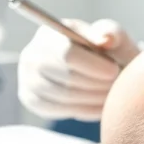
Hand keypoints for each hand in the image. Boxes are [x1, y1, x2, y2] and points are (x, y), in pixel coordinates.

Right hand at [17, 19, 141, 121]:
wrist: (93, 69)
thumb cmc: (103, 50)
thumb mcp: (111, 36)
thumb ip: (112, 32)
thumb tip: (106, 39)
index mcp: (49, 33)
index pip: (67, 53)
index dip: (93, 65)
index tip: (114, 71)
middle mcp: (32, 54)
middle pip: (65, 77)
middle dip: (96, 83)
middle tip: (115, 86)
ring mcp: (28, 79)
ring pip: (64, 96)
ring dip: (93, 98)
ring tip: (111, 95)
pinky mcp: (31, 100)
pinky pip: (59, 110)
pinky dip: (84, 110)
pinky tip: (101, 106)